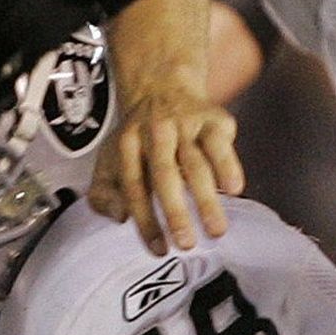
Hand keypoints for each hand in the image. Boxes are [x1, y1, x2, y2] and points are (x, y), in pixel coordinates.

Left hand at [88, 91, 243, 257]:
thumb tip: (120, 217)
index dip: (145, 220)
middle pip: (164, 175)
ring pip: (196, 163)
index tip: (159, 249)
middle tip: (186, 245)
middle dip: (175, 212)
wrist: (161, 85)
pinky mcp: (213, 118)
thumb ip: (103, 195)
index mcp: (126, 146)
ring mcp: (185, 124)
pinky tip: (233, 189)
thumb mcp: (108, 161)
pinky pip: (220, 144)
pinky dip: (228, 165)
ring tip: (216, 231)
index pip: (133, 187)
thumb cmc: (137, 138)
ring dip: (206, 199)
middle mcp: (155, 133)